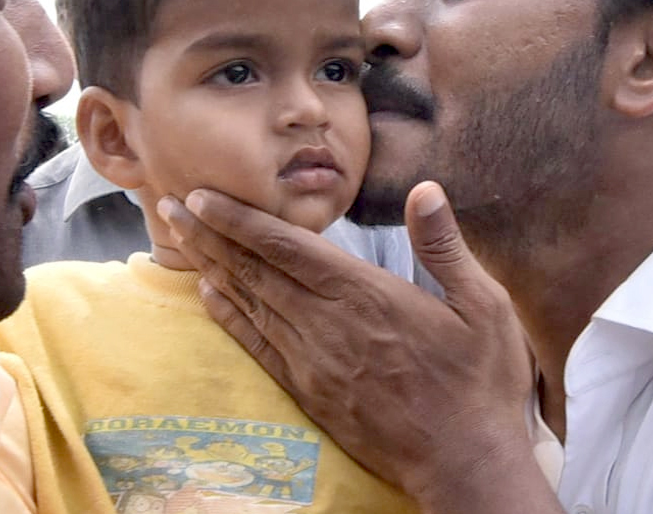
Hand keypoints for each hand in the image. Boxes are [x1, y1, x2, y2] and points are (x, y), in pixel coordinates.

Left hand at [159, 182, 546, 511]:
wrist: (464, 463)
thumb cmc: (480, 382)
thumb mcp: (483, 306)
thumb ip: (445, 246)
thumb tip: (425, 189)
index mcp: (367, 295)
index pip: (287, 247)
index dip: (240, 219)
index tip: (202, 195)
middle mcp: (329, 325)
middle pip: (255, 270)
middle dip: (210, 234)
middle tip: (169, 205)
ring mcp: (314, 362)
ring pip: (251, 304)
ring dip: (211, 266)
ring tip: (179, 238)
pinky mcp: (310, 392)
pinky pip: (258, 348)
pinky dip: (229, 318)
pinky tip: (208, 296)